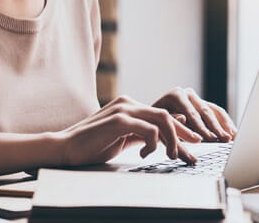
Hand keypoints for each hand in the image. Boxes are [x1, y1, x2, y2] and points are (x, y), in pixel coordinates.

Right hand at [56, 95, 201, 166]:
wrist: (65, 148)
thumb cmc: (92, 146)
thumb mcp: (123, 139)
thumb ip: (143, 134)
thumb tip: (166, 134)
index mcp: (129, 106)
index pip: (162, 114)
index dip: (180, 129)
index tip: (193, 143)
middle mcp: (128, 103)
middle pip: (166, 114)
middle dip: (183, 133)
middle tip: (193, 150)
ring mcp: (123, 110)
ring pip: (162, 119)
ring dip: (172, 139)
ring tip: (171, 155)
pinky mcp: (118, 120)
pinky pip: (149, 129)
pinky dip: (154, 143)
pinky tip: (145, 153)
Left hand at [152, 87, 236, 141]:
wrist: (154, 118)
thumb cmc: (154, 122)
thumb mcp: (159, 122)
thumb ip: (172, 121)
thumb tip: (185, 119)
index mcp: (176, 95)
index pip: (191, 113)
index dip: (200, 127)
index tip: (208, 139)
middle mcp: (188, 94)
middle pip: (205, 111)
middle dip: (216, 128)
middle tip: (224, 140)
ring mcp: (197, 99)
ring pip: (215, 111)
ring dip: (225, 125)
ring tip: (232, 138)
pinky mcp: (204, 105)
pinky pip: (218, 113)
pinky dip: (226, 124)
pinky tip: (233, 133)